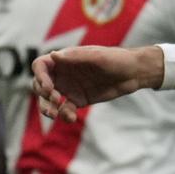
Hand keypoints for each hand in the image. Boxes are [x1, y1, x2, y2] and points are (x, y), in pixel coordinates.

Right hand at [33, 45, 164, 121]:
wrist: (134, 73)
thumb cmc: (117, 59)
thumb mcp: (98, 57)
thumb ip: (76, 57)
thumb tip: (54, 55)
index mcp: (65, 59)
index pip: (41, 66)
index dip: (39, 76)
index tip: (49, 87)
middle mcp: (64, 73)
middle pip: (40, 84)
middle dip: (43, 94)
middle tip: (56, 100)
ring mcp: (70, 87)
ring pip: (49, 99)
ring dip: (47, 108)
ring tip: (54, 114)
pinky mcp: (79, 100)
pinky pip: (65, 109)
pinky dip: (64, 114)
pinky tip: (70, 118)